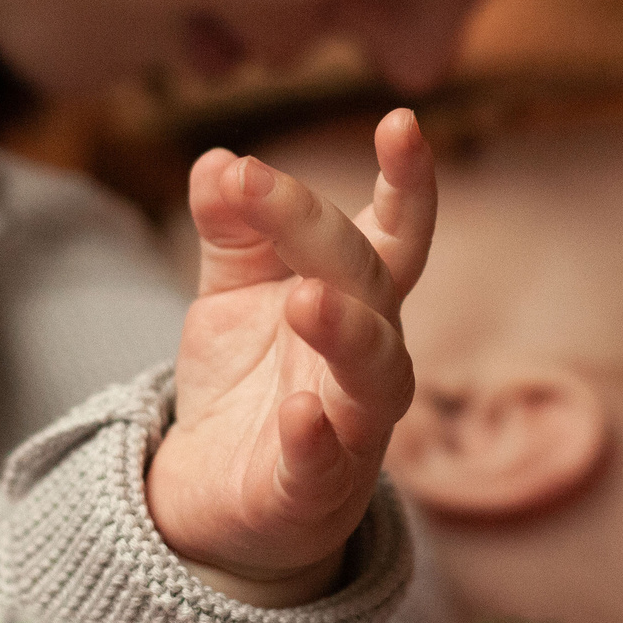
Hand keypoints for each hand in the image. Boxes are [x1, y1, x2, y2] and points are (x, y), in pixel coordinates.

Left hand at [147, 109, 436, 606]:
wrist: (215, 501)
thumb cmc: (248, 385)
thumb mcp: (229, 296)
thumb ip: (231, 233)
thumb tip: (219, 161)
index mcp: (356, 300)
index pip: (395, 235)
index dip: (408, 183)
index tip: (401, 122)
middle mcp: (370, 358)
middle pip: (368, 283)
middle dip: (317, 230)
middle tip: (257, 182)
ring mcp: (351, 427)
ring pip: (377, 375)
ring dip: (347, 331)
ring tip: (304, 300)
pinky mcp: (313, 491)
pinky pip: (326, 463)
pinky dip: (314, 437)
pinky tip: (296, 412)